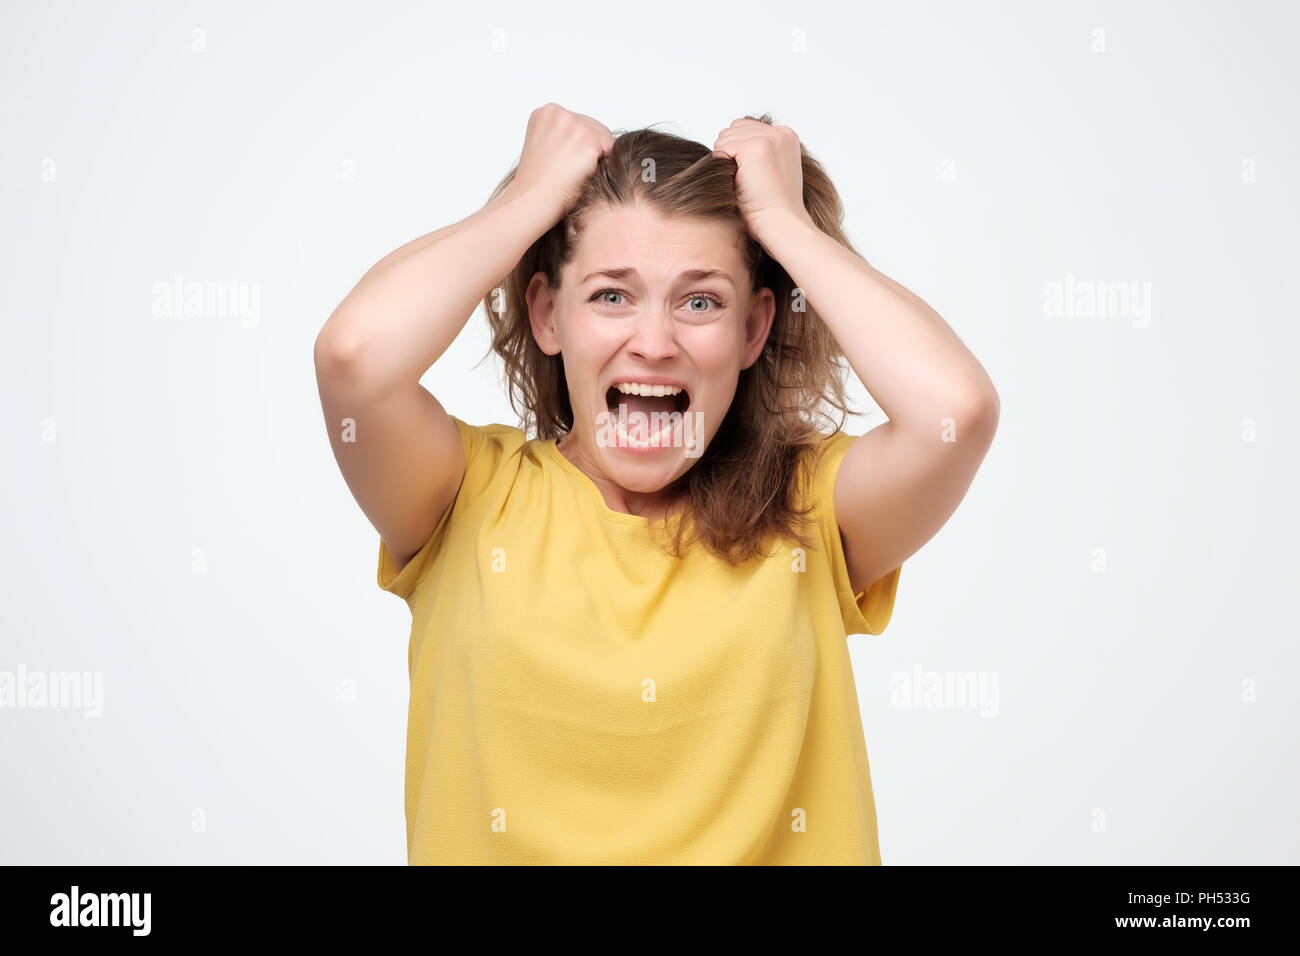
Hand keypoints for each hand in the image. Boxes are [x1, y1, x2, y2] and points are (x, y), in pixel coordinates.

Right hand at [504, 104, 613, 220]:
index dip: (580, 145)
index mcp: (546, 113)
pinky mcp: (589, 142)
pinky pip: (610, 152)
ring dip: (597, 158)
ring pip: (605, 139)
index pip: (581, 123)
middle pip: (596, 128)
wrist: (532, 201)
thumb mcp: (544, 147)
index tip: (566, 161)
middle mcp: (560, 114)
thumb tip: (588, 137)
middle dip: (591, 150)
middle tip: (572, 171)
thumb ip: (563, 135)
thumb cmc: (537, 183)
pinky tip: (583, 176)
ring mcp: (575, 126)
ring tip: (575, 174)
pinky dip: (601, 167)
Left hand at [712, 117, 813, 244]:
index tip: (749, 175)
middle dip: (730, 153)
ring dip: (727, 160)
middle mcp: (781, 133)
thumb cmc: (772, 207)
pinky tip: (739, 182)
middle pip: (734, 128)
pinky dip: (724, 166)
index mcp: (786, 136)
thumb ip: (755, 152)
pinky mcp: (757, 147)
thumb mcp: (768, 171)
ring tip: (744, 182)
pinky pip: (723, 148)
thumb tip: (726, 142)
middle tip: (745, 180)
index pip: (745, 127)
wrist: (780, 223)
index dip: (737, 151)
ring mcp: (770, 138)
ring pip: (726, 137)